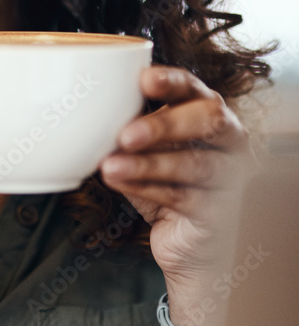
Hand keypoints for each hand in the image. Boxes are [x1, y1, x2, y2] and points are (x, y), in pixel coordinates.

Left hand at [99, 66, 255, 299]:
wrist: (189, 246)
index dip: (173, 82)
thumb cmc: (168, 187)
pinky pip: (185, 197)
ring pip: (195, 164)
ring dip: (147, 164)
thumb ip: (134, 130)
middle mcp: (232, 142)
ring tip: (110, 166)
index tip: (144, 80)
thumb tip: (91, 112)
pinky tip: (121, 183)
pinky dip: (147, 188)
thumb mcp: (150, 153)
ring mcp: (235, 178)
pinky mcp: (225, 212)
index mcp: (211, 116)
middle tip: (125, 135)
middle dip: (165, 124)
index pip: (196, 90)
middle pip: (210, 120)